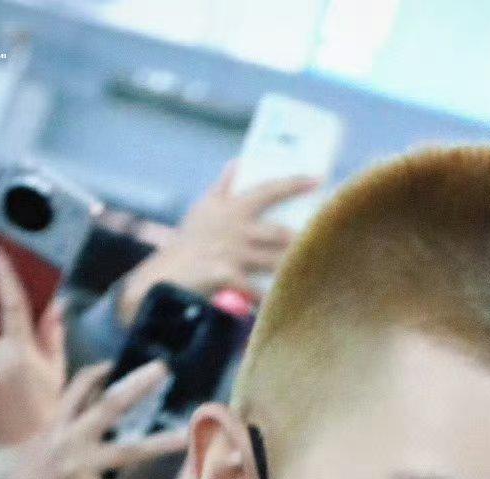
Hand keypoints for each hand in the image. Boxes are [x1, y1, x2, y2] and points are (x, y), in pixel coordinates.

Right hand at [0, 359, 188, 478]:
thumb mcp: (43, 441)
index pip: (77, 388)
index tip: (118, 361)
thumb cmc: (31, 477)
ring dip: (158, 444)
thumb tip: (97, 395)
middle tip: (162, 369)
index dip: (98, 373)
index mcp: (56, 426)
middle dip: (136, 387)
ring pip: (127, 452)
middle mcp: (68, 442)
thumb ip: (69, 420)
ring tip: (183, 436)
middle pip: (108, 408)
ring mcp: (78, 469)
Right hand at [117, 162, 321, 321]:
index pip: (268, 189)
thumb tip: (238, 162)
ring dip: (293, 268)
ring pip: (274, 260)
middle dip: (302, 239)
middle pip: (279, 232)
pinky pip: (256, 289)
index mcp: (232, 208)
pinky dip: (269, 298)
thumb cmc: (187, 243)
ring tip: (315, 272)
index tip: (318, 180)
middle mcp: (234, 227)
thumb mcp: (203, 210)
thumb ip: (223, 187)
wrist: (164, 276)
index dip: (294, 183)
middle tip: (324, 242)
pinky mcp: (226, 276)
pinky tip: (283, 304)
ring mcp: (231, 252)